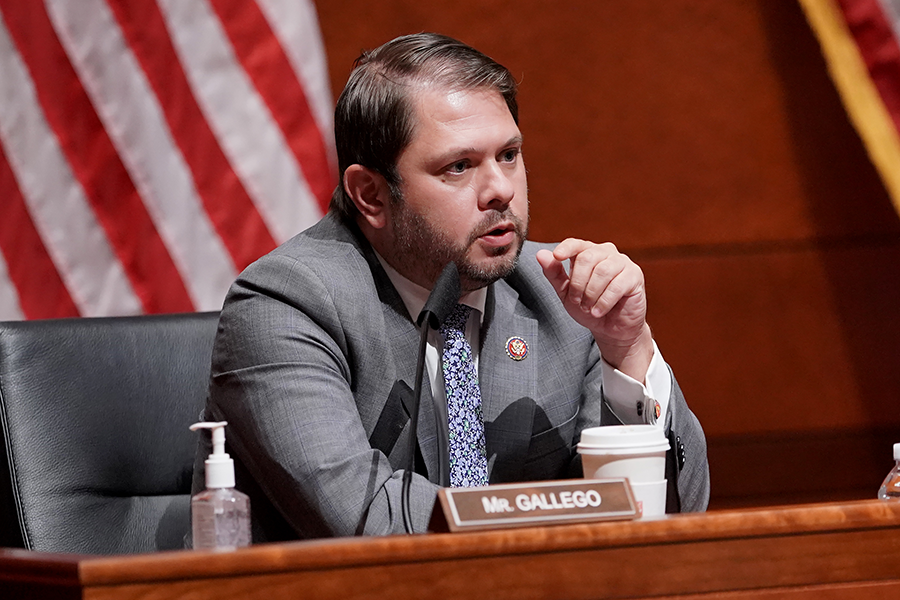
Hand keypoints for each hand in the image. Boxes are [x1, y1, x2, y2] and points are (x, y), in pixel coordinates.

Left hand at [536, 239, 653, 380]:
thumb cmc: (588, 307)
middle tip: (577, 302)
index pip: (576, 244)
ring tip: (588, 308)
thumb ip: (554, 274)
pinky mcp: (635, 276)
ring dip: (591, 294)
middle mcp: (606, 253)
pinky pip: (617, 285)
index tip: (557, 256)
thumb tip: (540, 255)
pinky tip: (598, 311)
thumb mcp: (566, 293)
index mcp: (588, 253)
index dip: (566, 248)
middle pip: (587, 258)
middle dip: (578, 284)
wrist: (611, 328)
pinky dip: (604, 302)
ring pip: (602, 271)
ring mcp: (623, 263)